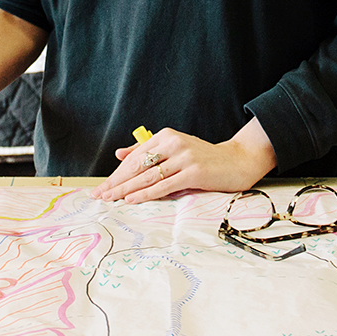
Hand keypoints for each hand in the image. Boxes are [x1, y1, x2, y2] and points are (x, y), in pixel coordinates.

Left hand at [90, 120, 277, 203]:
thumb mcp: (175, 150)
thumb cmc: (204, 158)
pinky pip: (164, 185)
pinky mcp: (194, 172)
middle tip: (99, 195)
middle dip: (116, 182)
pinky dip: (146, 193)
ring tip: (110, 199)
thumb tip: (119, 153)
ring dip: (126, 189)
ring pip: (148, 176)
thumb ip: (148, 150)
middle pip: (137, 166)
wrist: (238, 161)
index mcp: (166, 136)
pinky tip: (132, 199)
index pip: (135, 157)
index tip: (102, 187)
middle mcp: (174, 143)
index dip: (117, 173)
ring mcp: (184, 157)